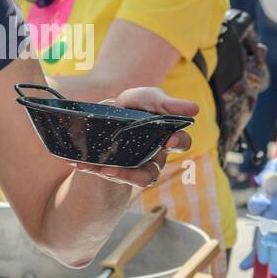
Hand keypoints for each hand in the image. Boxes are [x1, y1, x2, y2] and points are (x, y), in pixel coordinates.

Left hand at [68, 87, 195, 188]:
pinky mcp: (112, 171)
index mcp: (163, 136)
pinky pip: (108, 175)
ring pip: (135, 179)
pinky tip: (82, 164)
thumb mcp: (141, 98)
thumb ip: (161, 101)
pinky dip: (96, 170)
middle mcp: (151, 156)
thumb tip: (194, 108)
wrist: (99, 122)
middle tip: (128, 170)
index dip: (179, 141)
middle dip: (151, 167)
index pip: (179, 141)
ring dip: (124, 176)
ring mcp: (132, 166)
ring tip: (107, 170)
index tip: (171, 139)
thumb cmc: (128, 108)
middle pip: (157, 169)